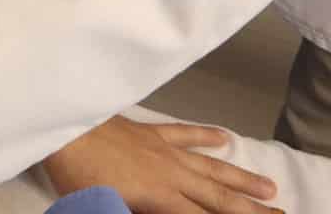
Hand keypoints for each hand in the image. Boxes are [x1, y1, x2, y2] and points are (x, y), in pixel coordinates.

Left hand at [43, 116, 280, 213]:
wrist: (59, 126)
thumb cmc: (75, 176)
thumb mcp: (103, 209)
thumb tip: (165, 212)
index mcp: (161, 199)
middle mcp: (170, 174)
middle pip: (218, 197)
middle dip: (251, 210)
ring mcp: (161, 150)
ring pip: (210, 166)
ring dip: (241, 179)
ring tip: (271, 188)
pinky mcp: (147, 131)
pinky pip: (182, 133)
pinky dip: (205, 135)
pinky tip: (224, 136)